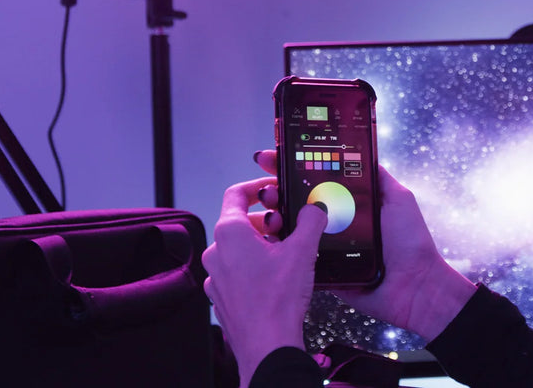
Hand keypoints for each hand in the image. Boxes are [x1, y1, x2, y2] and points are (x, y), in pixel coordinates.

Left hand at [202, 177, 327, 387]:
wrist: (267, 345)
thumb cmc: (277, 300)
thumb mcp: (302, 251)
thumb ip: (310, 221)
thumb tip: (316, 208)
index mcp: (229, 233)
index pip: (235, 193)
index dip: (257, 187)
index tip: (272, 190)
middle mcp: (216, 252)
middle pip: (239, 222)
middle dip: (266, 221)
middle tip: (289, 227)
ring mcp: (216, 277)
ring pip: (238, 249)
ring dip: (261, 246)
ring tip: (286, 254)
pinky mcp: (221, 297)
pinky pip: (236, 273)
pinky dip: (254, 268)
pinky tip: (276, 279)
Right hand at [253, 150, 477, 340]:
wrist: (413, 285)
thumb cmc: (410, 242)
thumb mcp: (398, 198)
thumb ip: (378, 176)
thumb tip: (361, 151)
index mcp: (348, 204)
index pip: (315, 179)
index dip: (292, 167)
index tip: (274, 156)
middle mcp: (333, 222)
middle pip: (295, 201)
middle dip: (276, 189)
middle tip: (267, 187)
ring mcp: (323, 246)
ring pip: (290, 227)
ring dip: (274, 216)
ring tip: (271, 210)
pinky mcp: (320, 269)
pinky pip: (295, 255)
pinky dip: (280, 245)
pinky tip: (271, 236)